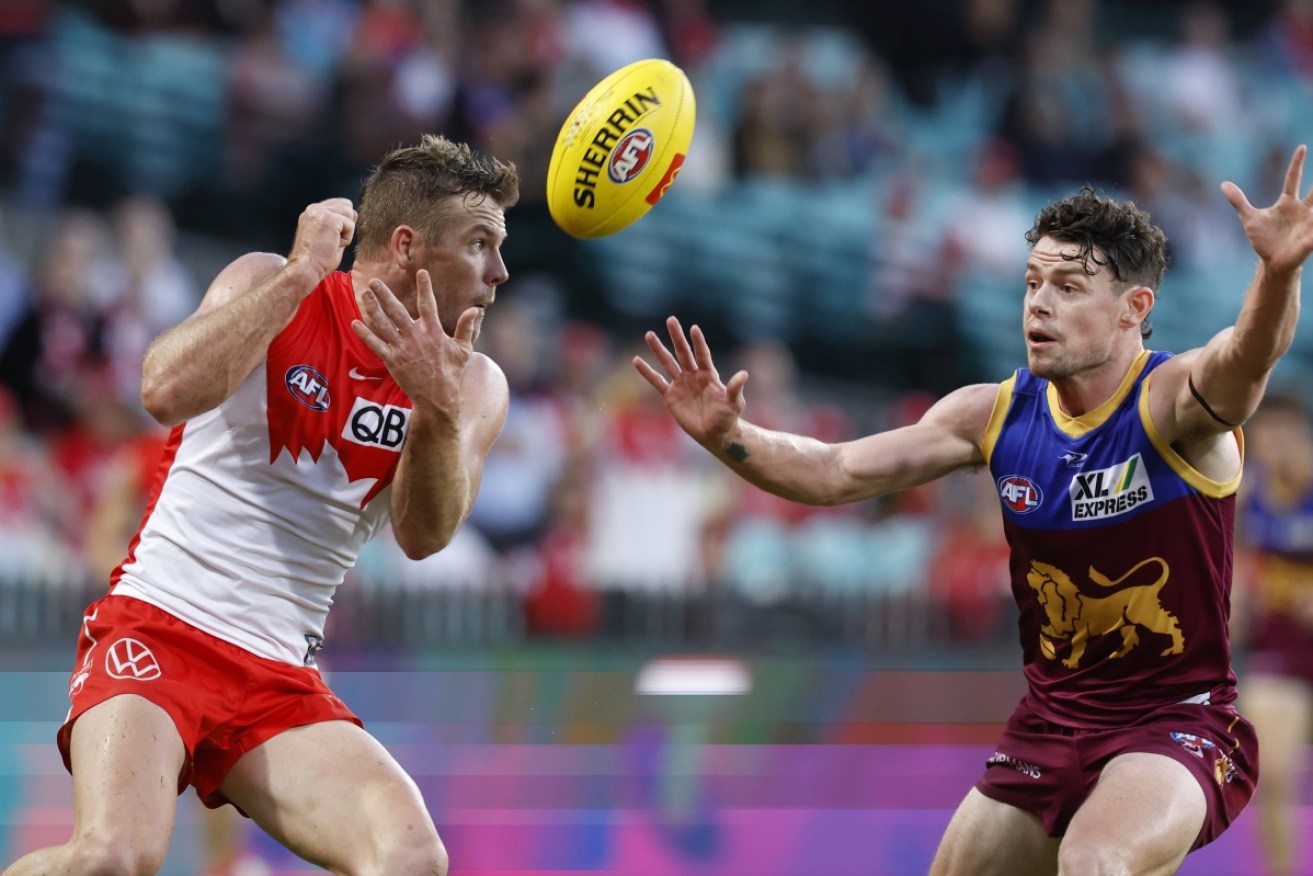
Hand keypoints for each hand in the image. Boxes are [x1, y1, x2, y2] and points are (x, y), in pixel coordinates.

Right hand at [288, 198, 356, 280]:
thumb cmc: (317, 259)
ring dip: (346, 232)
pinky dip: (346, 238)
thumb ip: (340, 224)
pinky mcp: (330, 218)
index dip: (342, 220)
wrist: (306, 268)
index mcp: (312, 212)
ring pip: (350, 214)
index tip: (333, 237)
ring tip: (332, 243)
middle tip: (332, 241)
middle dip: (345, 225)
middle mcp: (314, 208)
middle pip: (346, 206)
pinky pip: (350, 225)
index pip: (337, 204)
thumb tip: (354, 214)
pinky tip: (333, 245)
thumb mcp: (329, 236)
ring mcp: (321, 211)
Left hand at [352, 269, 476, 419]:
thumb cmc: (452, 373)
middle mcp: (416, 336)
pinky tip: (355, 322)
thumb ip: (466, 328)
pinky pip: (375, 344)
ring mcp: (402, 348)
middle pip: (397, 310)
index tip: (421, 272)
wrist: (438, 398)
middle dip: (385, 295)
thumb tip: (474, 310)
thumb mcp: (463, 350)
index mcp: (433, 331)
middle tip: (375, 281)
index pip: (428, 304)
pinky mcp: (392, 360)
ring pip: (383, 324)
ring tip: (364, 295)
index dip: (425, 287)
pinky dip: (365, 333)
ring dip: (372, 308)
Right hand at [633, 316, 747, 447]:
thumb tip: (744, 374)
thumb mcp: (734, 404)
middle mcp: (693, 375)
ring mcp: (681, 384)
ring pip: (668, 362)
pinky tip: (637, 360)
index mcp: (709, 375)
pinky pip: (657, 381)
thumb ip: (736, 389)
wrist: (715, 434)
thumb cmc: (727, 418)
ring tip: (649, 334)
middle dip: (677, 337)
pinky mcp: (670, 395)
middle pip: (683, 352)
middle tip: (671, 319)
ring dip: (658, 349)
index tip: (694, 328)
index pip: (702, 354)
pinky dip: (647, 372)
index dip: (698, 342)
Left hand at [1222, 145, 1312, 276]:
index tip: (1302, 147)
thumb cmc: (1264, 240)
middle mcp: (1302, 209)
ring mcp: (1309, 223)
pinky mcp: (1312, 238)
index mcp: (1288, 203)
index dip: (1297, 163)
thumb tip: (1223, 184)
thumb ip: (1239, 201)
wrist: (1272, 262)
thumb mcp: (1249, 218)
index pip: (1294, 178)